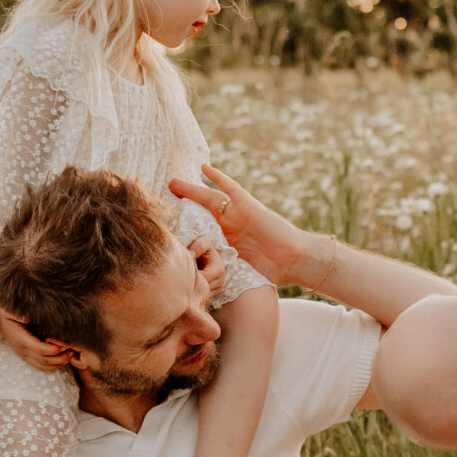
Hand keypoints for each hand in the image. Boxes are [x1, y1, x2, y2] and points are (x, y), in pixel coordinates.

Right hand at [0, 305, 76, 369]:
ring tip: (70, 354)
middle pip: (43, 360)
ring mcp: (23, 353)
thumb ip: (25, 312)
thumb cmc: (11, 308)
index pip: (39, 349)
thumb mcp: (15, 308)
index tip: (65, 344)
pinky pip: (40, 365)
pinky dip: (53, 365)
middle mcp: (21, 348)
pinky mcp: (26, 355)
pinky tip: (63, 358)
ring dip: (58, 363)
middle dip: (60, 357)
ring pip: (42, 365)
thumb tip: (30, 318)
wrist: (1, 314)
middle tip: (72, 349)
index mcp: (19, 337)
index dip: (53, 349)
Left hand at [171, 165, 303, 283]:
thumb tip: (199, 288)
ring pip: (210, 198)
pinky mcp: (248, 205)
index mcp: (225, 240)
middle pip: (200, 211)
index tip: (164, 222)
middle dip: (182, 205)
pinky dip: (218, 178)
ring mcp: (238, 214)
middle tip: (163, 197)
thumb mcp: (237, 272)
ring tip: (173, 183)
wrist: (293, 259)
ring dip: (192, 190)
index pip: (199, 229)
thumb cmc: (269, 270)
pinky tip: (204, 168)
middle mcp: (229, 224)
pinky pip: (230, 188)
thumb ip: (220, 271)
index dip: (183, 224)